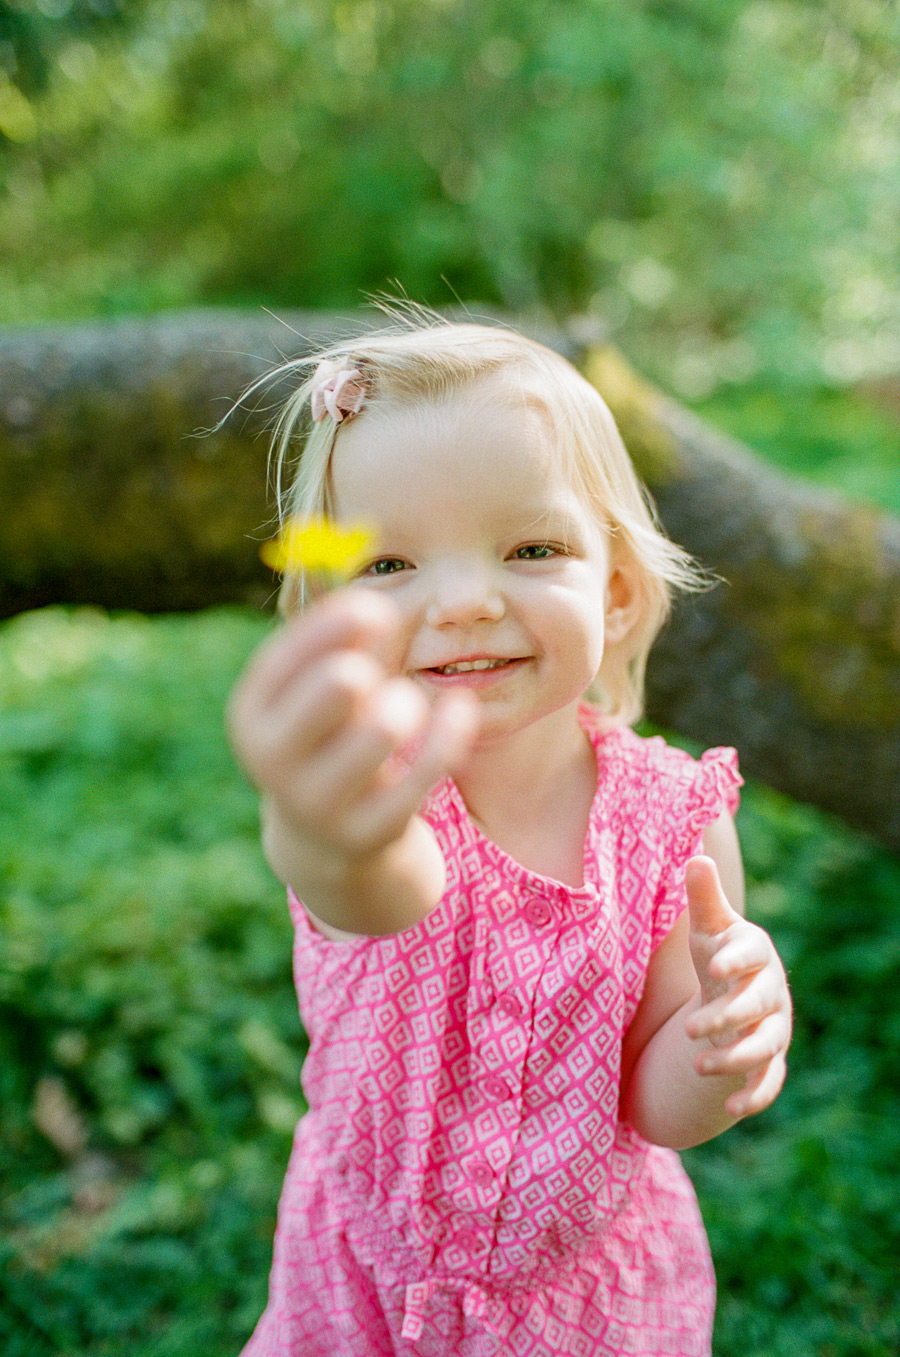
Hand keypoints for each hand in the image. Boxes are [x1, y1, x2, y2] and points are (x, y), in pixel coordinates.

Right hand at [227, 588, 476, 892]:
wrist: (328, 840)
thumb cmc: (327, 736)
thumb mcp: (316, 689)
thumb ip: (338, 642)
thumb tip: (374, 602)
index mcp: (250, 714)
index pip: (288, 653)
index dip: (338, 622)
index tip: (376, 608)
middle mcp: (272, 760)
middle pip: (339, 683)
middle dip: (370, 667)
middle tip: (375, 677)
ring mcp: (317, 803)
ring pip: (385, 727)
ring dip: (406, 704)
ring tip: (404, 706)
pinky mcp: (368, 832)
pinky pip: (425, 770)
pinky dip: (450, 731)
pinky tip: (462, 708)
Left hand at [684, 856, 791, 1119]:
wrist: (737, 993)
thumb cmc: (718, 954)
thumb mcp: (708, 928)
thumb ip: (703, 899)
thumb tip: (696, 857)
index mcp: (755, 955)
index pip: (751, 956)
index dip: (735, 961)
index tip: (712, 966)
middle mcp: (770, 992)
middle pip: (758, 1006)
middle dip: (728, 1017)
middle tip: (691, 1029)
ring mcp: (772, 1028)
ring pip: (765, 1046)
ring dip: (736, 1058)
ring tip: (698, 1065)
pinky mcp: (769, 1060)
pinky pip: (770, 1081)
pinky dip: (755, 1095)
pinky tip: (730, 1107)